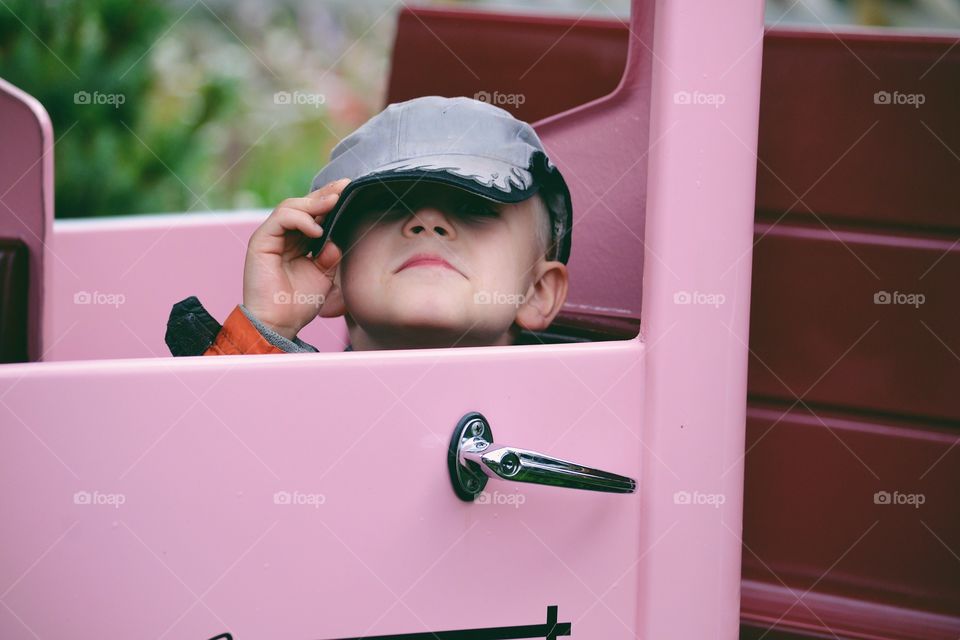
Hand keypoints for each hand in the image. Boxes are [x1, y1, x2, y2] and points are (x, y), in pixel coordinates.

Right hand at [242, 178, 350, 339]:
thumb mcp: (324, 276)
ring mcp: (271, 236)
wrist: (279, 323)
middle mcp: (283, 235)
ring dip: (315, 203)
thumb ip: (330, 255)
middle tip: (345, 187)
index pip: (314, 213)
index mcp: (298, 241)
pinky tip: (317, 229)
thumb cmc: (298, 303)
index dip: (330, 200)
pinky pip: (281, 217)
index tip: (350, 190)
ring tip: (334, 205)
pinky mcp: (261, 240)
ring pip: (292, 205)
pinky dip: (301, 219)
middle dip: (325, 194)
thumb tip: (335, 240)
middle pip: (303, 204)